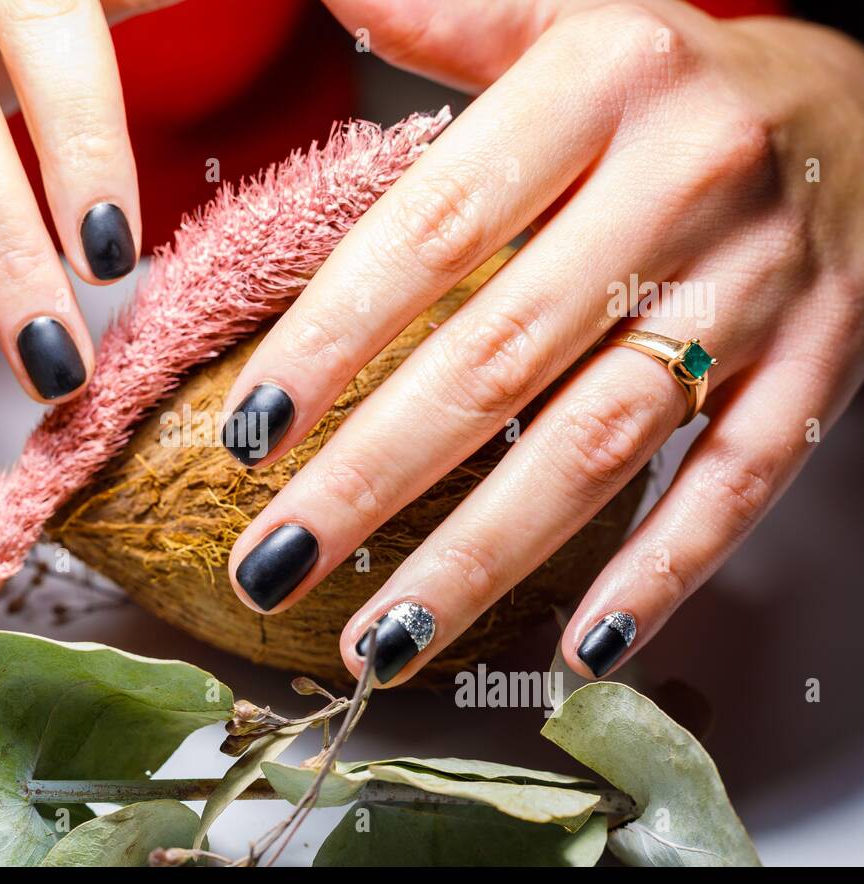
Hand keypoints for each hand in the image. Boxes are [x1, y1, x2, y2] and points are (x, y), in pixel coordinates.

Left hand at [221, 0, 863, 684]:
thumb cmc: (685, 78)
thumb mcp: (574, 21)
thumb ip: (449, 18)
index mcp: (601, 84)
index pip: (431, 230)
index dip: (332, 339)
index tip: (251, 430)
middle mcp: (681, 185)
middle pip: (498, 357)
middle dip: (372, 476)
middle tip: (274, 561)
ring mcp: (760, 288)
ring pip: (600, 442)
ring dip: (481, 557)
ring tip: (378, 636)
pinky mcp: (819, 368)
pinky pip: (737, 482)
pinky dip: (660, 571)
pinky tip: (581, 646)